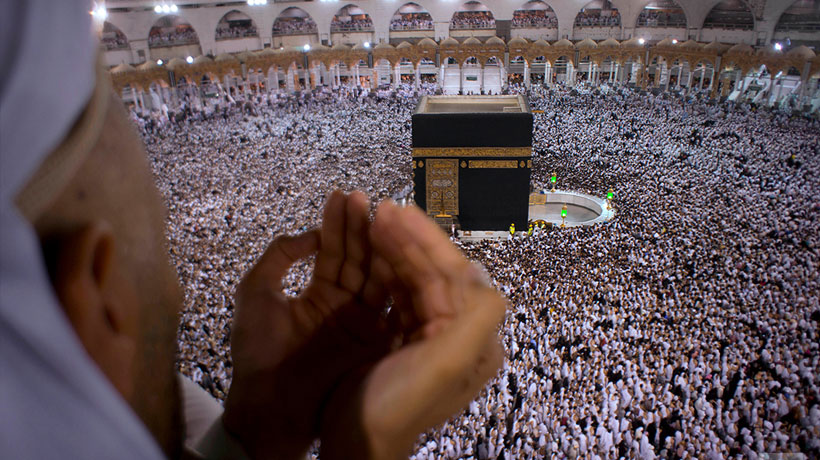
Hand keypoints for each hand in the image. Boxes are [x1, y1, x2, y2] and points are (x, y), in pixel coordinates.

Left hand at [222, 191, 391, 458]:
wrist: (269, 404)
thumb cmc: (257, 351)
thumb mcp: (255, 293)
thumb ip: (278, 256)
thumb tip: (309, 234)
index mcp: (318, 294)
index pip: (333, 251)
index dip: (336, 223)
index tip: (341, 195)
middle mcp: (344, 304)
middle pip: (357, 257)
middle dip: (359, 226)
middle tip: (362, 196)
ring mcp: (362, 321)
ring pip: (375, 275)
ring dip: (378, 245)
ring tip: (380, 214)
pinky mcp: (376, 340)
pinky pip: (388, 304)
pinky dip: (394, 278)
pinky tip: (396, 251)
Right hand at [318, 201, 506, 459]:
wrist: (358, 444)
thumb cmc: (399, 404)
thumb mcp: (447, 363)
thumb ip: (477, 317)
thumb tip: (484, 274)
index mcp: (473, 337)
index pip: (454, 273)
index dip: (427, 239)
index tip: (397, 210)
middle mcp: (457, 333)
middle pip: (433, 272)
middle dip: (407, 238)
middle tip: (378, 207)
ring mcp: (428, 336)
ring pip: (413, 279)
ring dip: (394, 249)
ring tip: (370, 220)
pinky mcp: (401, 340)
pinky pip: (396, 295)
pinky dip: (383, 271)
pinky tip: (369, 251)